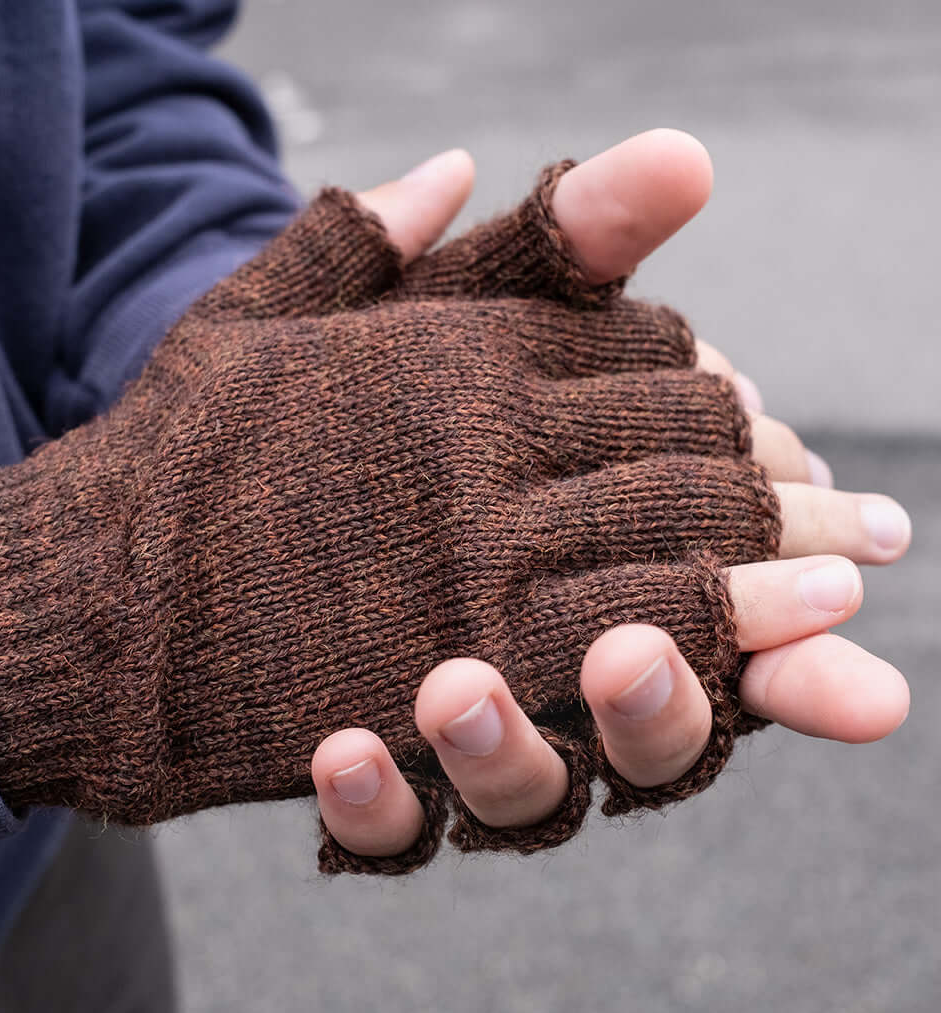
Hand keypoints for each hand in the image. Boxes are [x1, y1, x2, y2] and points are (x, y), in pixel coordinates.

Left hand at [313, 131, 910, 864]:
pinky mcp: (362, 773)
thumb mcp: (454, 314)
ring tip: (456, 687)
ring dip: (510, 751)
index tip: (842, 571)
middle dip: (672, 703)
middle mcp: (541, 662)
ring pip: (527, 797)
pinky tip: (341, 746)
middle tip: (645, 652)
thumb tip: (684, 156)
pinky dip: (376, 801)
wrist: (198, 484)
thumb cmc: (357, 400)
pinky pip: (386, 828)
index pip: (713, 600)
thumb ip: (564, 256)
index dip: (779, 601)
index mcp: (592, 564)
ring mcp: (451, 726)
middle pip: (645, 727)